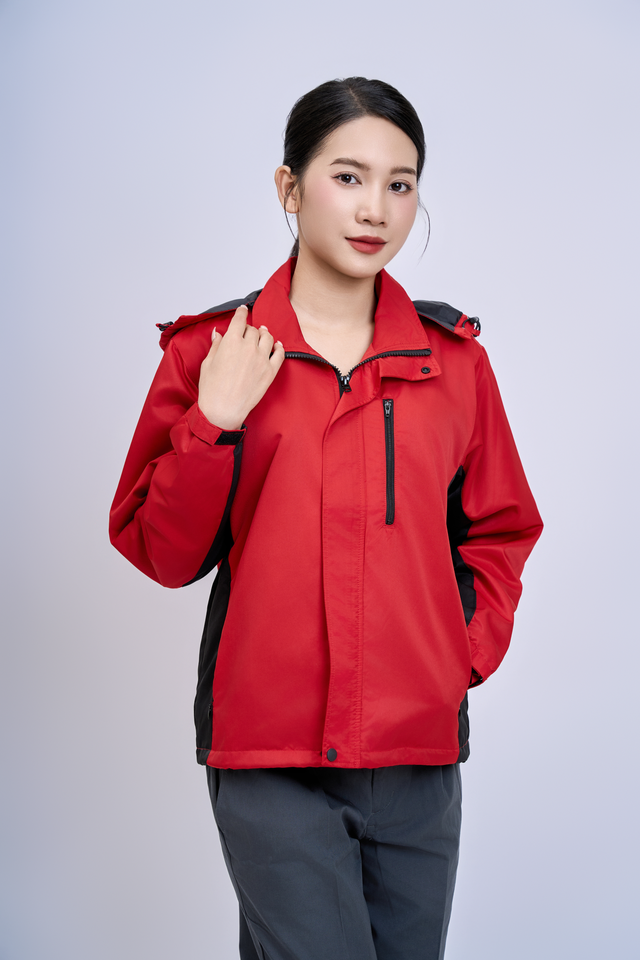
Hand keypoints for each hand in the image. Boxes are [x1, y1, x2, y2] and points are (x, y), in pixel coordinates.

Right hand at [198, 305, 284, 430]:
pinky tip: (277, 345)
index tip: (242, 310)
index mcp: (231, 341)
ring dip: (264, 334)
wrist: (222, 410)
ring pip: (267, 338)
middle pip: (253, 330)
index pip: (239, 320)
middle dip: (249, 328)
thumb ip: (216, 345)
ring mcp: (261, 359)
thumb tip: (218, 334)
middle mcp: (248, 347)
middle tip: (247, 331)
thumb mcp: (208, 363)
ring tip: (263, 333)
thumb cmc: (212, 389)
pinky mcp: (270, 372)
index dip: (241, 313)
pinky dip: (279, 347)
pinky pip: (279, 354)